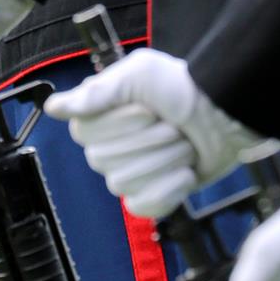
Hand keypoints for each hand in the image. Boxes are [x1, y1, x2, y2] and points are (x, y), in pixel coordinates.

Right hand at [44, 49, 269, 220]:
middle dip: (149, 141)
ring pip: (122, 183)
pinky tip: (186, 173)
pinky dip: (170, 190)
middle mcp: (107, 147)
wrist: (226, 116)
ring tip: (184, 145)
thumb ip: (98, 92)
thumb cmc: (184, 87)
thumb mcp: (141, 73)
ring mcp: (129, 174)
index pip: (83, 134)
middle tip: (173, 125)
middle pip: (103, 160)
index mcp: (99, 116)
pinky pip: (144, 206)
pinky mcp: (151, 197)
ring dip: (164, 161)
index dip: (119, 125)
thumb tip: (53, 107)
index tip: (147, 110)